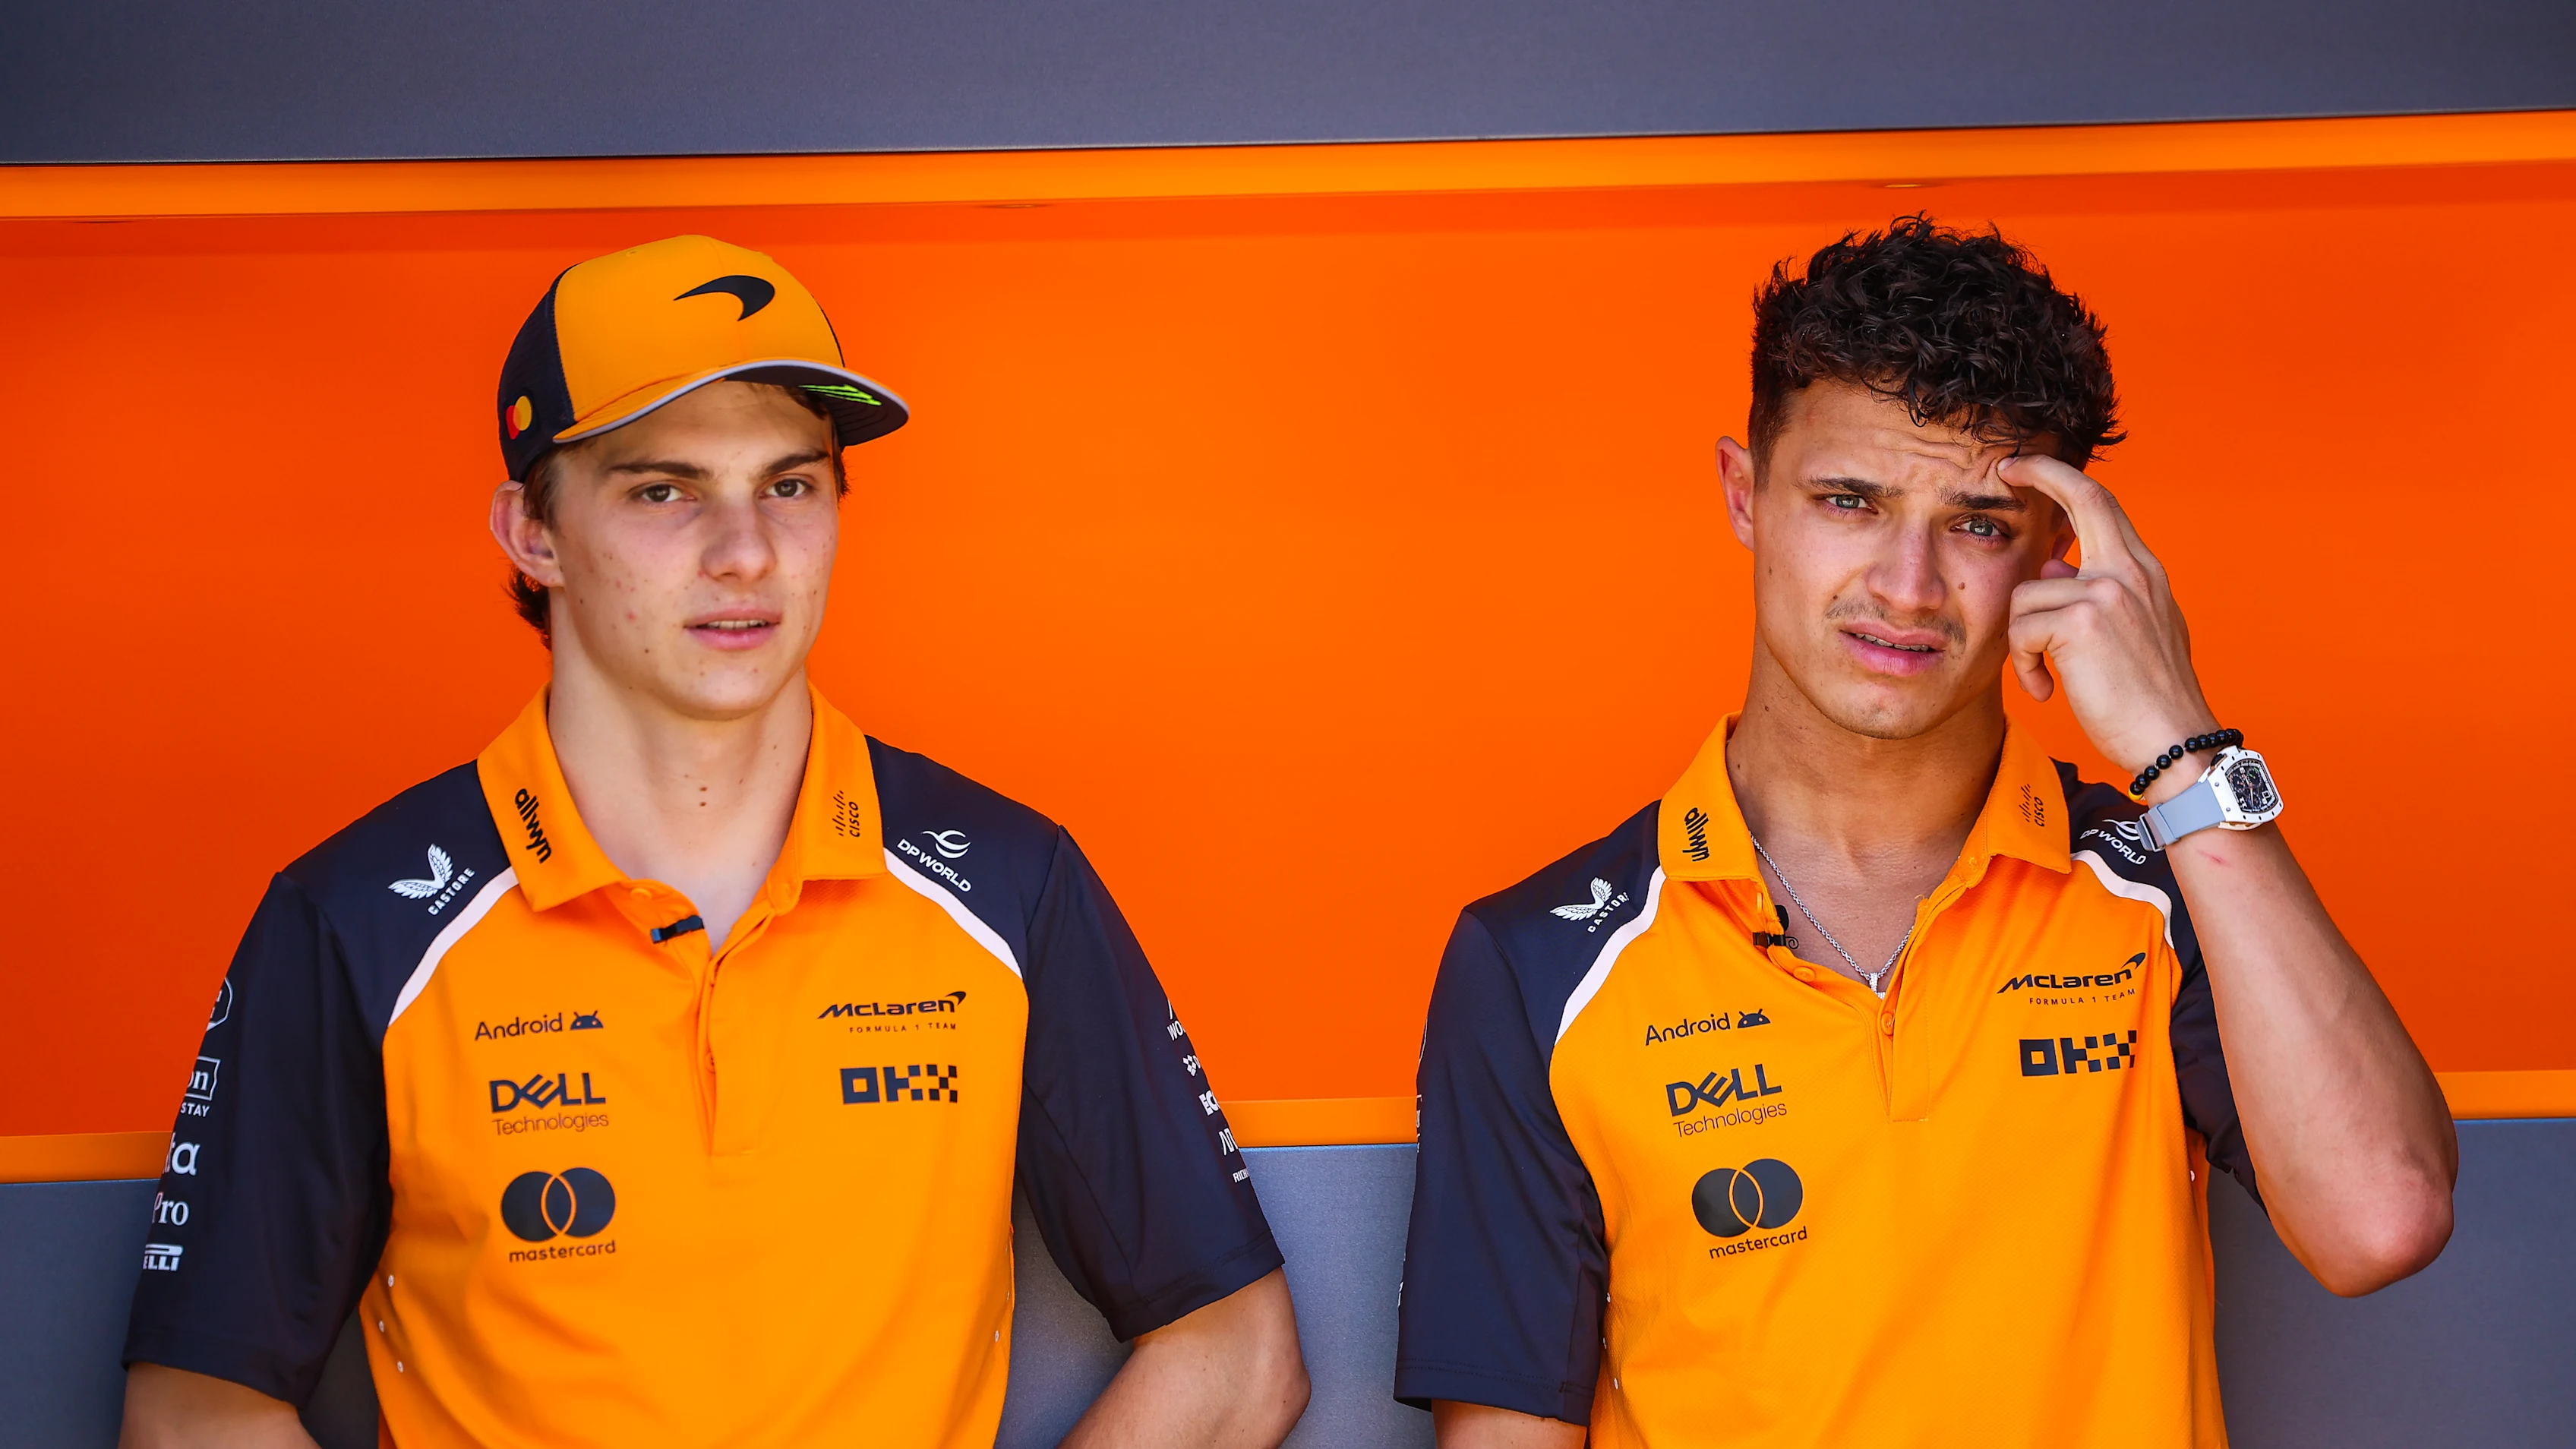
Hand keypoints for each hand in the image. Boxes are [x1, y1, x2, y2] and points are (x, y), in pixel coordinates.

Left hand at [2000, 454, 2216, 782]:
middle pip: (2082, 496)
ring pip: (2026, 593)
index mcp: (2143, 572)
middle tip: (2005, 469)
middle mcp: (2130, 571)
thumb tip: (2052, 567)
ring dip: (2023, 642)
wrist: (2177, 744)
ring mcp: (2108, 593)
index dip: (2063, 477)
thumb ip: (2096, 595)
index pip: (2104, 503)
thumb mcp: (2131, 633)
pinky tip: (2048, 691)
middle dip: (2040, 473)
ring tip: (2047, 677)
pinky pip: (2021, 631)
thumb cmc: (2148, 698)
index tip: (2028, 466)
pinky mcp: (2082, 623)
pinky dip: (2024, 666)